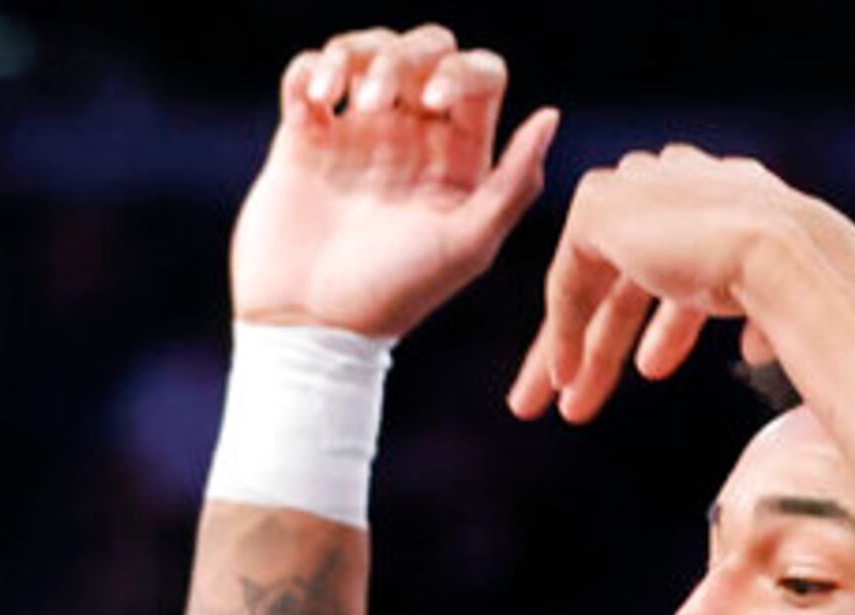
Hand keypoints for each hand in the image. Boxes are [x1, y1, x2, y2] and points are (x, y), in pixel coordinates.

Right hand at [232, 25, 556, 340]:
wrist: (309, 324)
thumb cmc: (393, 294)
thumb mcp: (467, 246)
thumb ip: (514, 184)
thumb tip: (550, 115)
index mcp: (459, 157)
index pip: (479, 76)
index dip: (462, 70)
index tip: (434, 101)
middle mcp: (412, 137)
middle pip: (424, 50)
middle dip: (403, 58)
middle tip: (376, 101)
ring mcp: (357, 134)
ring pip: (366, 50)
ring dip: (354, 55)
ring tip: (337, 98)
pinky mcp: (304, 136)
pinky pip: (308, 72)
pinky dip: (312, 70)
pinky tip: (315, 103)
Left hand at [510, 145, 837, 422]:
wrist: (789, 260)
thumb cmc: (808, 290)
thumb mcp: (780, 303)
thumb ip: (759, 313)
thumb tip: (756, 343)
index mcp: (733, 199)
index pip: (685, 260)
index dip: (668, 323)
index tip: (652, 369)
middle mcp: (685, 186)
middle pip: (632, 272)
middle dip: (608, 340)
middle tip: (586, 396)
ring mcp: (641, 191)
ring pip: (596, 280)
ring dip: (581, 347)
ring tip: (570, 406)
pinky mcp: (601, 207)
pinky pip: (570, 277)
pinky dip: (565, 330)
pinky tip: (563, 377)